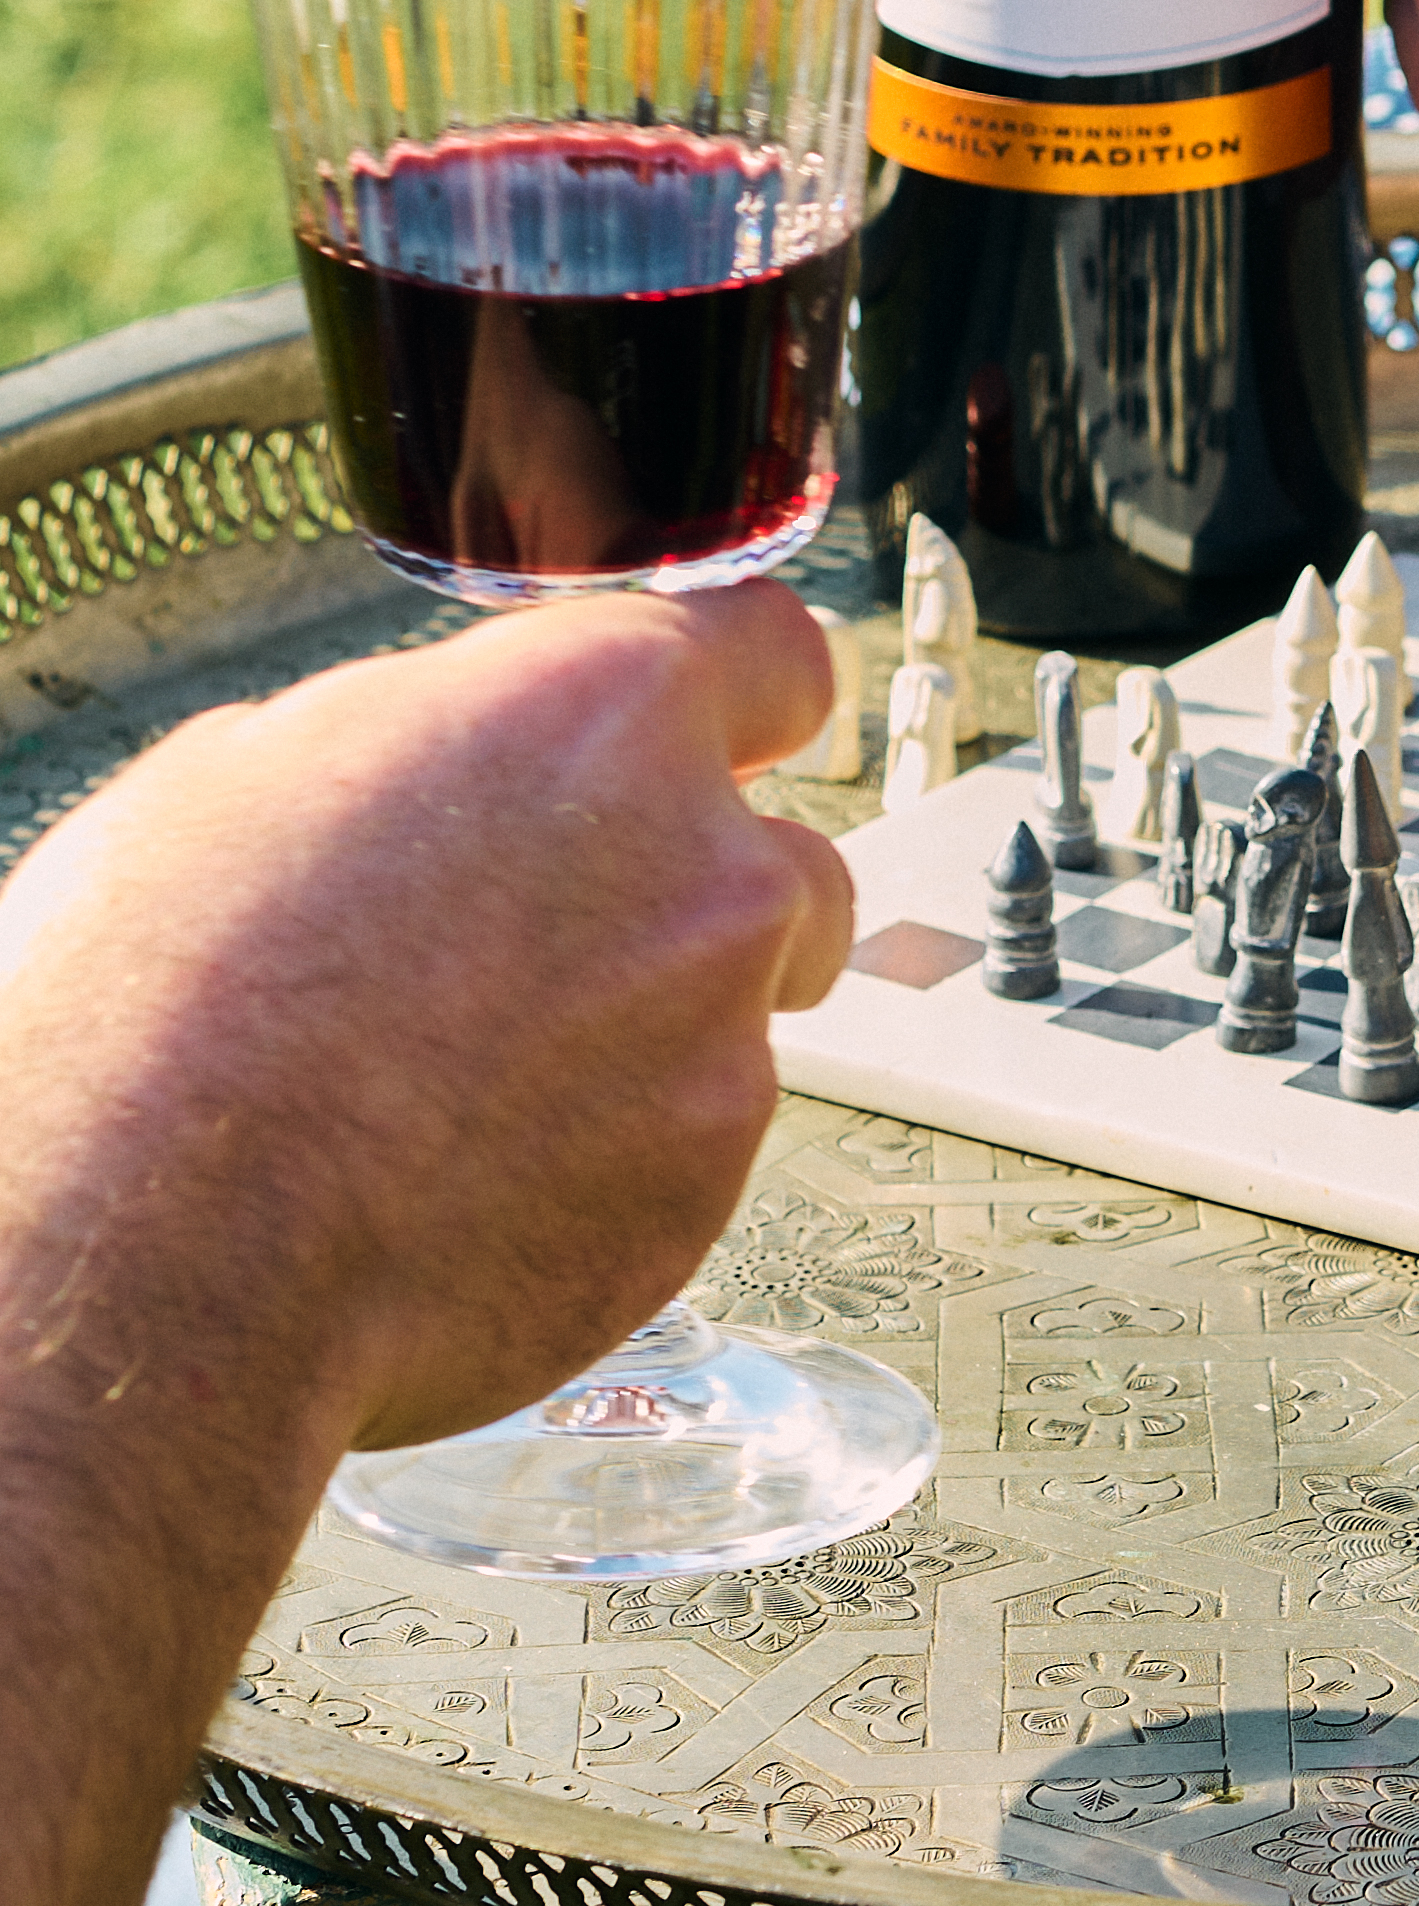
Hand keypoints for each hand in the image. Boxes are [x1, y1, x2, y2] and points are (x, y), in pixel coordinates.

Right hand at [0, 583, 854, 1480]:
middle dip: (688, 901)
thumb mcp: (257, 774)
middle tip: (537, 959)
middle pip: (776, 864)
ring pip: (727, 1023)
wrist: (155, 1249)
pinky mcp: (701, 1198)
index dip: (738, 702)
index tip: (724, 737)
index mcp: (603, 715)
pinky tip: (458, 1188)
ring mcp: (721, 1046)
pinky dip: (600, 1169)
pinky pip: (677, 1161)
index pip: (767, 656)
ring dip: (640, 1042)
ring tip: (458, 1094)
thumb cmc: (164, 1001)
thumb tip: (469, 766)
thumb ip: (437, 746)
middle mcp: (709, 869)